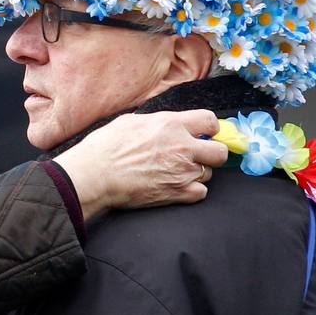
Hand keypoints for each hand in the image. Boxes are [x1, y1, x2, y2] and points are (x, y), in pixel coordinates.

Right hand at [56, 109, 226, 216]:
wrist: (95, 174)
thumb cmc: (105, 147)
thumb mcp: (130, 121)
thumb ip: (156, 122)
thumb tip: (164, 124)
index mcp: (171, 124)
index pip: (211, 121)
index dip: (210, 129)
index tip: (204, 134)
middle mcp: (182, 147)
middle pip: (220, 152)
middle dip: (212, 153)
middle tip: (198, 156)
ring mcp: (183, 172)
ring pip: (209, 173)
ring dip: (196, 173)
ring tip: (175, 172)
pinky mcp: (178, 193)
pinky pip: (201, 192)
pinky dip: (191, 191)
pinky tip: (175, 186)